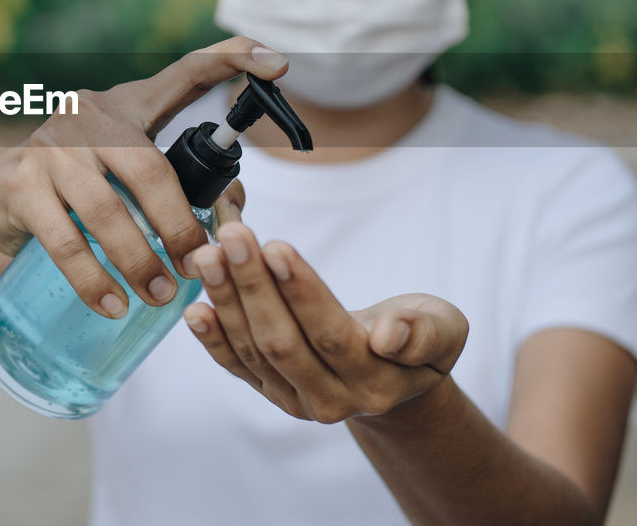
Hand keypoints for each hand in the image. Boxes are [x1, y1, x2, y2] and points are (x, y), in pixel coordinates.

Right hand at [0, 37, 287, 318]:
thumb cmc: (75, 188)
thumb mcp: (121, 169)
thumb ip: (172, 185)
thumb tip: (233, 226)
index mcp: (129, 105)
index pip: (185, 73)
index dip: (232, 60)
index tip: (279, 60)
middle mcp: (91, 115)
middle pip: (150, 169)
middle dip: (179, 226)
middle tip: (199, 268)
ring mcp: (53, 148)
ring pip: (108, 212)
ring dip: (139, 262)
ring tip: (160, 296)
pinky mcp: (22, 184)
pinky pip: (65, 241)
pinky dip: (93, 280)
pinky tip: (113, 305)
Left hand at [183, 221, 467, 422]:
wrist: (393, 375)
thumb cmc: (417, 337)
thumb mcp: (441, 328)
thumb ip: (424, 332)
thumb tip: (389, 336)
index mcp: (375, 381)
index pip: (330, 334)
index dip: (300, 291)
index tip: (275, 247)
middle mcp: (331, 399)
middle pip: (283, 341)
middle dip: (253, 286)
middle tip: (233, 238)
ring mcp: (295, 400)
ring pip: (253, 350)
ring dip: (227, 300)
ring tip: (208, 256)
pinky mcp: (270, 392)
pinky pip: (235, 366)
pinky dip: (212, 339)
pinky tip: (194, 308)